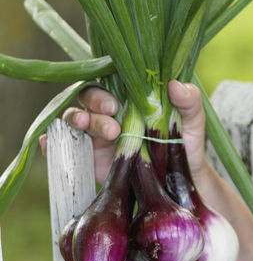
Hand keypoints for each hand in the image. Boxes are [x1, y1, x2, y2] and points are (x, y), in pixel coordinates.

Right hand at [57, 80, 207, 184]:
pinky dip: (51, 142)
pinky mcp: (90, 155)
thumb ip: (190, 100)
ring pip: (75, 119)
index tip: (116, 105)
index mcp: (130, 96)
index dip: (105, 91)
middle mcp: (109, 111)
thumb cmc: (186, 142)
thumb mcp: (194, 120)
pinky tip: (49, 144)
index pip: (107, 82)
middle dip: (94, 109)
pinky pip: (64, 145)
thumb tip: (176, 85)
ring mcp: (97, 133)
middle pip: (87, 99)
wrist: (180, 178)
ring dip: (79, 123)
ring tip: (102, 136)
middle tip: (113, 127)